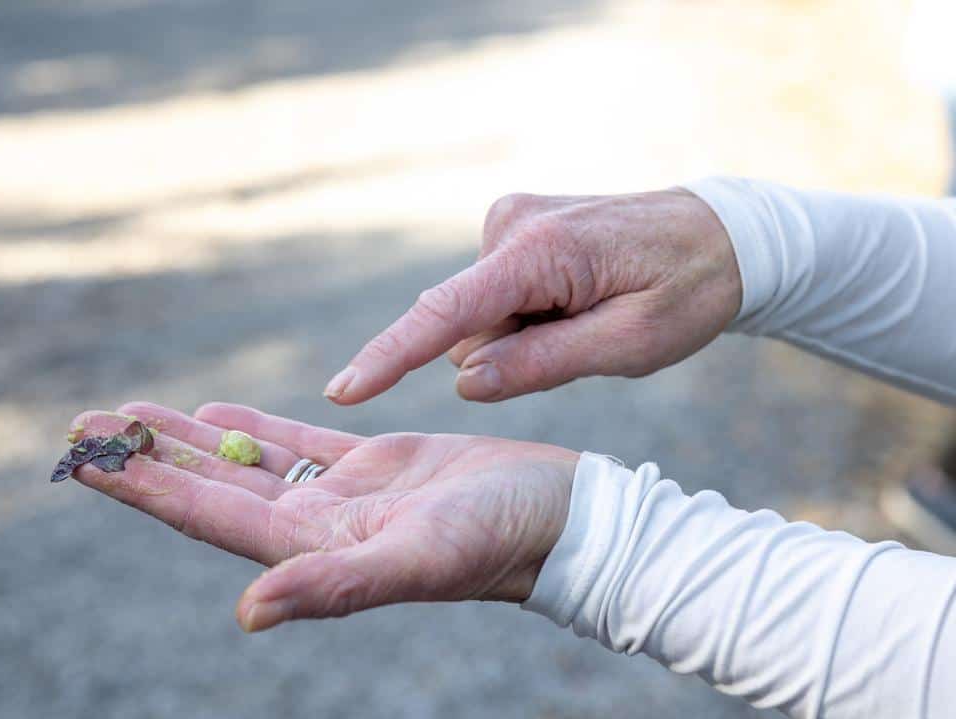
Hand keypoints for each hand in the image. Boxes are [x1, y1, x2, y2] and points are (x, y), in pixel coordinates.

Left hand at [68, 402, 577, 630]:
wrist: (557, 515)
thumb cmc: (500, 541)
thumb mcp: (418, 560)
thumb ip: (334, 586)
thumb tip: (247, 613)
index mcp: (313, 547)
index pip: (207, 515)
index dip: (145, 487)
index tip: (88, 457)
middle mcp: (316, 524)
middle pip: (211, 486)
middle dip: (147, 456)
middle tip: (81, 424)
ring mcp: (343, 494)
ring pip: (247, 461)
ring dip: (188, 439)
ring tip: (131, 413)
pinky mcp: (375, 465)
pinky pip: (297, 442)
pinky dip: (252, 425)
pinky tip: (215, 412)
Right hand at [323, 188, 740, 402]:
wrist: (724, 235)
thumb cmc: (687, 290)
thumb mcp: (629, 345)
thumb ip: (540, 364)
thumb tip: (461, 380)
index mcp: (540, 252)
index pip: (447, 314)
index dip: (392, 357)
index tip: (344, 391)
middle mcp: (509, 225)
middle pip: (468, 326)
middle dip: (512, 350)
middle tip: (588, 335)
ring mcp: (509, 222)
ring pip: (483, 317)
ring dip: (526, 333)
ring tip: (591, 313)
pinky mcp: (513, 229)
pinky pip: (498, 298)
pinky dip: (531, 314)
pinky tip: (581, 298)